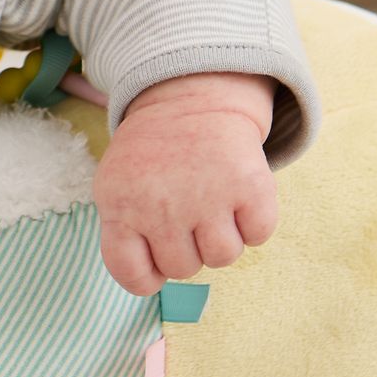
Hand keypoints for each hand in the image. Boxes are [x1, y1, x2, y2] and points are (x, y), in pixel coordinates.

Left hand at [93, 73, 279, 296]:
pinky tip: (236, 194)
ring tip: (210, 201)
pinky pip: (258, 235)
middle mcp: (160, 205)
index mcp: (120, 205)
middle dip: (187, 247)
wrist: (189, 96)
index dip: (147, 275)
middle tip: (185, 210)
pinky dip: (253, 221)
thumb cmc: (152, 155)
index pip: (131, 275)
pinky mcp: (249, 185)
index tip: (154, 256)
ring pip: (222, 258)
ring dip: (221, 236)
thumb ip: (125, 234)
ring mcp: (206, 196)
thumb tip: (154, 281)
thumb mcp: (118, 186)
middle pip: (183, 270)